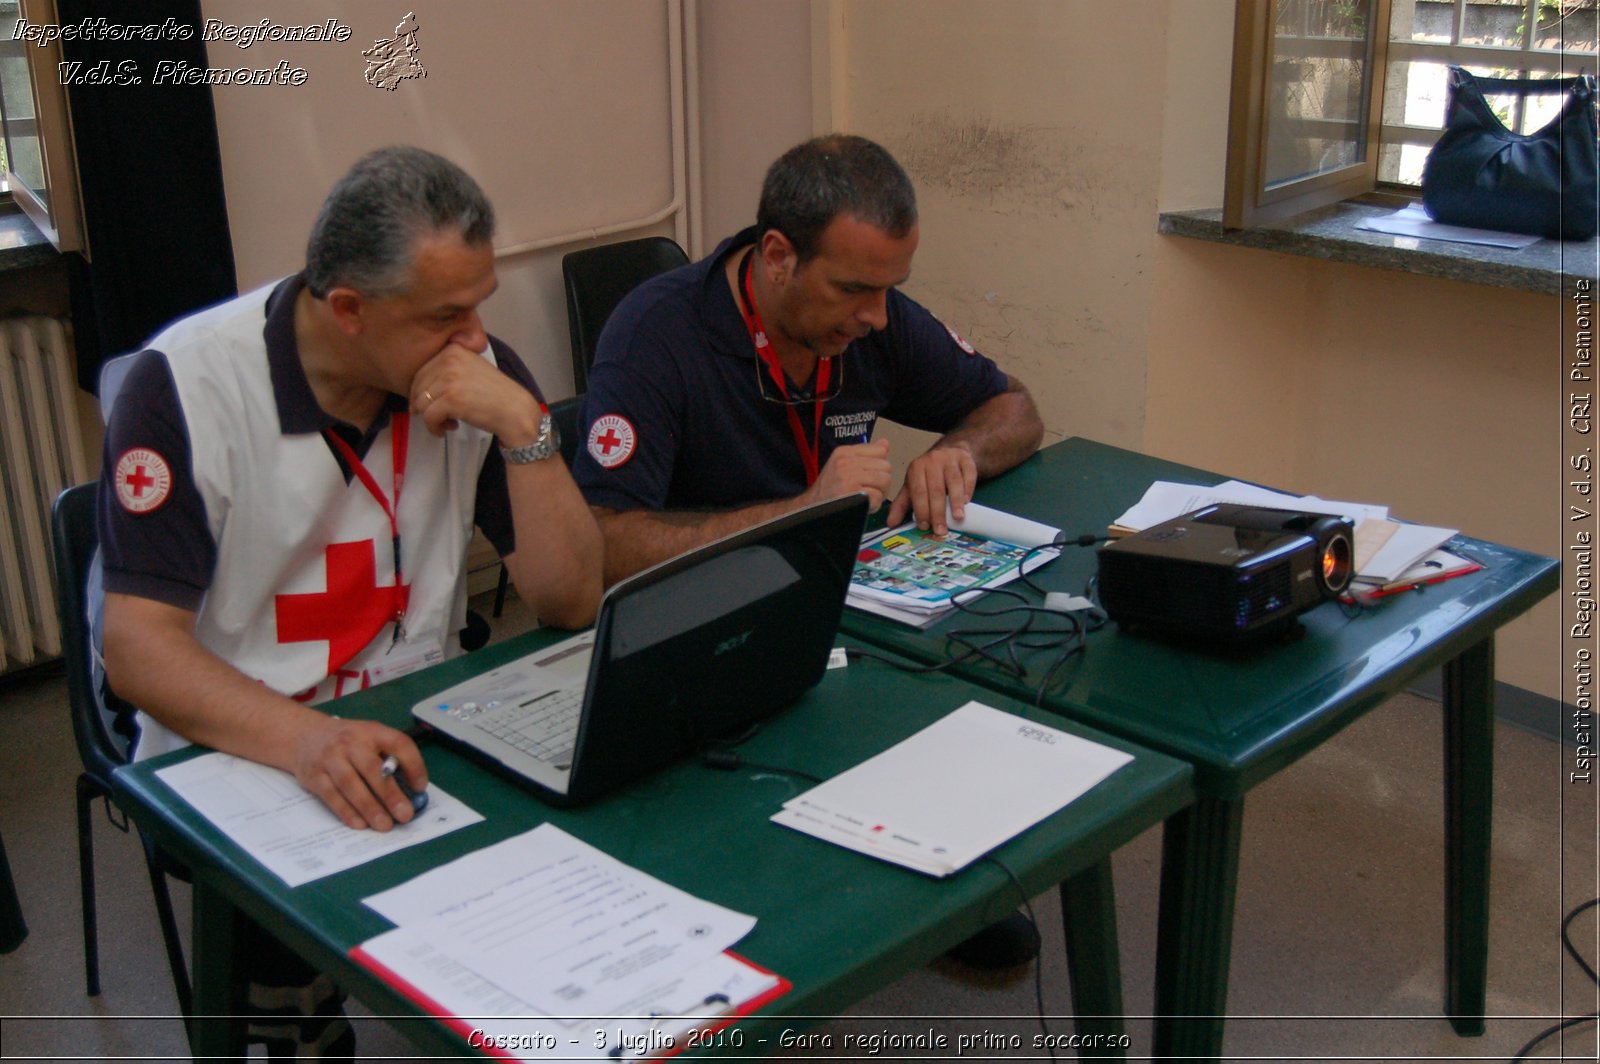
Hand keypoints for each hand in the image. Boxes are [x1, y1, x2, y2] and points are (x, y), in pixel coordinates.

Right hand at [291, 716, 428, 830]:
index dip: (413, 765)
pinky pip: (332, 796)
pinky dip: (347, 811)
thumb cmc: (347, 742)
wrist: (304, 735)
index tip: (420, 787)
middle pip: (373, 769)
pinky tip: (360, 824)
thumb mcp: (370, 737)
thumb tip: (411, 788)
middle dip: (391, 794)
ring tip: (385, 825)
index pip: (398, 743)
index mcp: (372, 731)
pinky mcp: (314, 776)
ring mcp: (330, 759)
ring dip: (370, 808)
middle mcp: (350, 743)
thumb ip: (388, 756)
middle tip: (405, 814)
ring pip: (351, 785)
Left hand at [410, 343, 541, 443]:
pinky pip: (428, 417)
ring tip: (446, 422)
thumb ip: (448, 367)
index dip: (422, 391)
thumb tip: (416, 387)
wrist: (515, 411)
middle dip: (425, 405)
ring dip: (430, 418)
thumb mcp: (472, 368)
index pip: (421, 371)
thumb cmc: (495, 394)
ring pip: (420, 403)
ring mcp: (450, 379)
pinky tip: (447, 428)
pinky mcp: (451, 399)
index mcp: (452, 350)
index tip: (434, 403)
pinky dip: (434, 427)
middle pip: (417, 387)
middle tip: (440, 416)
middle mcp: (449, 360)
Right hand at [807, 439, 891, 510]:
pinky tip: (864, 506)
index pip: (880, 450)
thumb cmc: (828, 489)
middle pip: (886, 466)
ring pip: (885, 480)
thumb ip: (864, 454)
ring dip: (880, 493)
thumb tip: (884, 444)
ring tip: (868, 498)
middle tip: (872, 489)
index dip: (881, 465)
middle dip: (883, 481)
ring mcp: (848, 478)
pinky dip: (874, 505)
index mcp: (844, 452)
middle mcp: (846, 462)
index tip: (872, 475)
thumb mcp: (842, 464)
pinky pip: (877, 496)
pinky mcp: (851, 494)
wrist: (811, 507)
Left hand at [887, 443, 976, 533]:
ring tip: (958, 518)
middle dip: (938, 512)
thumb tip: (891, 524)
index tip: (925, 526)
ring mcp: (950, 458)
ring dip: (955, 501)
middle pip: (936, 489)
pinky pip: (968, 474)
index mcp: (916, 468)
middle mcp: (932, 461)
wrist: (949, 452)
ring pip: (954, 481)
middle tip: (941, 530)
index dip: (921, 510)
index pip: (918, 491)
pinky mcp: (966, 459)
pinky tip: (966, 501)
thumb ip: (902, 505)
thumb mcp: (912, 486)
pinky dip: (968, 489)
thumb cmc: (930, 474)